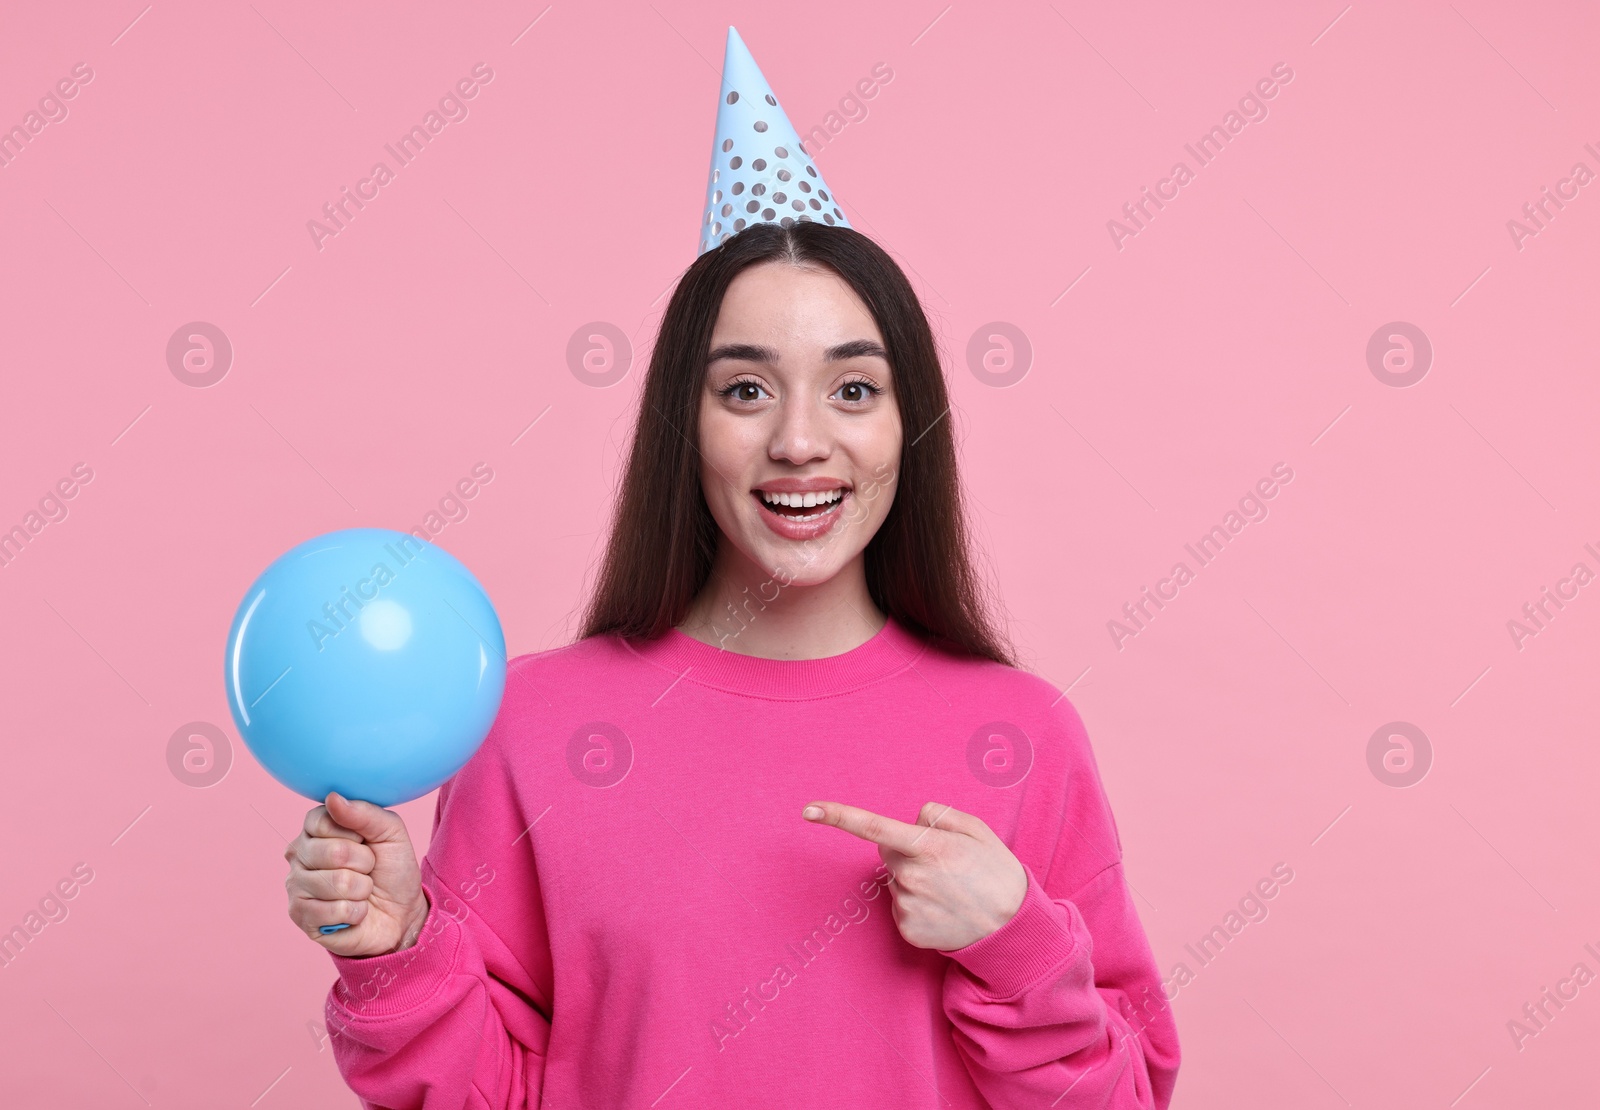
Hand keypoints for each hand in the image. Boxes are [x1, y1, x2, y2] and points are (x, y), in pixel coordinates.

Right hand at [284, 791, 429, 957]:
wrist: (401, 913)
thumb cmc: (391, 869)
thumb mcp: (390, 832)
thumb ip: (365, 812)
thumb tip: (332, 798)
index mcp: (315, 828)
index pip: (324, 820)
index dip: (356, 833)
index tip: (365, 842)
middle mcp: (298, 854)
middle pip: (333, 852)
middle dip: (365, 863)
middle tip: (367, 870)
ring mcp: (295, 885)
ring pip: (336, 883)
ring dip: (362, 890)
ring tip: (361, 892)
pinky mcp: (300, 916)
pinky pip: (335, 910)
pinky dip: (356, 912)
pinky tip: (353, 912)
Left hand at [803, 800, 1026, 950]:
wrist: (1013, 929)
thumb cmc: (996, 872)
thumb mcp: (977, 830)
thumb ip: (939, 815)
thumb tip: (911, 820)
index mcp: (927, 847)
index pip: (873, 827)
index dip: (838, 816)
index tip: (808, 810)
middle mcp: (912, 877)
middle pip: (887, 854)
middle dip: (907, 853)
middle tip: (944, 865)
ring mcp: (908, 906)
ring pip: (895, 882)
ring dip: (914, 882)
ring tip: (950, 891)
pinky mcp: (908, 931)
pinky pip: (901, 908)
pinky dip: (917, 907)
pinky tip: (944, 910)